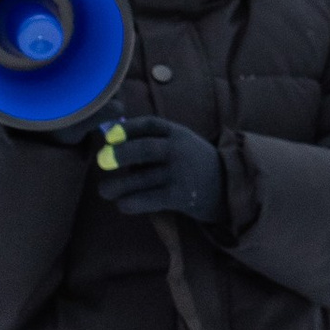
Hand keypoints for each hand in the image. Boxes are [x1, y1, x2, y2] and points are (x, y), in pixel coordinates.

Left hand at [94, 114, 225, 223]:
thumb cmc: (194, 163)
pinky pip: (149, 199)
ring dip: (118, 185)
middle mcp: (178, 150)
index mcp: (177, 133)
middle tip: (101, 161)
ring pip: (142, 178)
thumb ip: (153, 140)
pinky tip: (123, 204)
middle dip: (120, 154)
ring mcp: (180, 173)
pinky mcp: (180, 196)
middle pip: (144, 148)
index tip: (109, 137)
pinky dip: (132, 203)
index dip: (127, 128)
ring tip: (104, 190)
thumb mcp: (181, 142)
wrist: (228, 187)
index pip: (149, 125)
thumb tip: (111, 142)